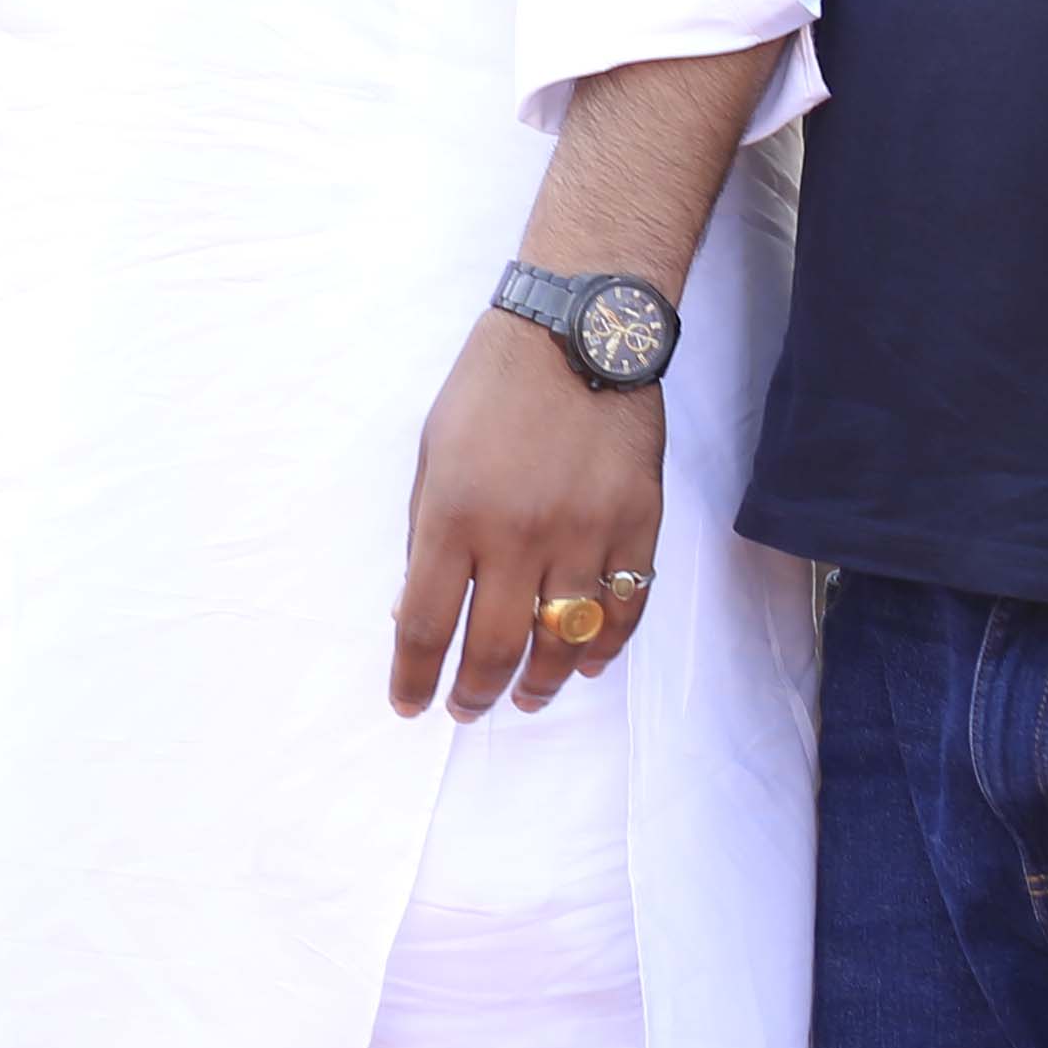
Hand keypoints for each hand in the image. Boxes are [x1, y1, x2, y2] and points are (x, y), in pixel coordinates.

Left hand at [388, 310, 661, 718]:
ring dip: (540, 683)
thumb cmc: (489, 392)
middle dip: (476, 692)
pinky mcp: (638, 528)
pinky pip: (624, 612)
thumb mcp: (432, 456)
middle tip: (467, 710)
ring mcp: (584, 535)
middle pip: (496, 648)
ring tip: (524, 698)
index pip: (425, 624)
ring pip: (564, 642)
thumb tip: (417, 610)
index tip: (409, 705)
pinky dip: (603, 649)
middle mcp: (518, 535)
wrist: (577, 336)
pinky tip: (583, 665)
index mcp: (452, 515)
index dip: (414, 676)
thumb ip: (427, 535)